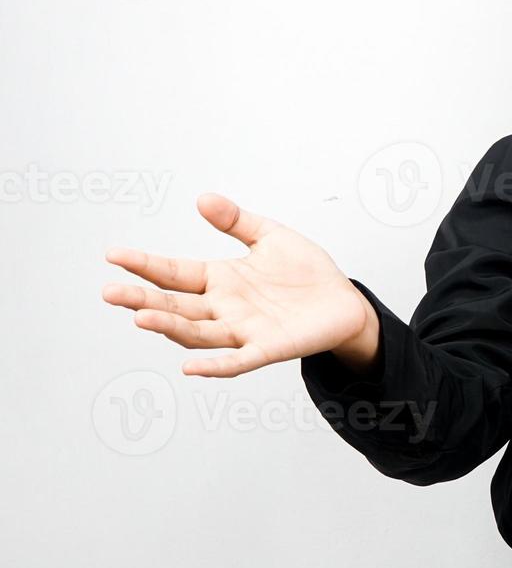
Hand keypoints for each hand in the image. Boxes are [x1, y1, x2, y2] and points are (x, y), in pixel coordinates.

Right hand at [102, 193, 373, 377]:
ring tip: (142, 317)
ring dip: (170, 327)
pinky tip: (191, 369)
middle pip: (175, 305)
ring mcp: (243, 330)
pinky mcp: (268, 349)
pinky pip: (236, 361)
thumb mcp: (272, 237)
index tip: (113, 255)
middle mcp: (224, 307)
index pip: (174, 272)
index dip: (145, 264)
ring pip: (197, 333)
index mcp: (220, 279)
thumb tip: (203, 199)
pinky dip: (214, 366)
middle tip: (109, 292)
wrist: (344, 302)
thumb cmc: (307, 272)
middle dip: (142, 299)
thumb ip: (237, 221)